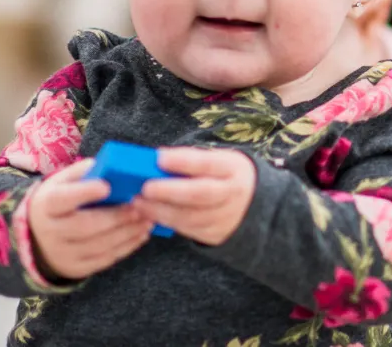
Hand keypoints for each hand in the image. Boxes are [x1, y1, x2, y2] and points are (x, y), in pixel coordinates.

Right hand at [28, 158, 159, 280]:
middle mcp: (51, 232)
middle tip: (140, 207)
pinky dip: (127, 247)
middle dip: (115, 217)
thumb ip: (83, 173)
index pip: (62, 199)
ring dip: (127, 233)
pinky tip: (141, 234)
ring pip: (98, 246)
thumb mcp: (62, 183)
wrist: (41, 238)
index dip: (84, 193)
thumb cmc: (60, 203)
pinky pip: (105, 259)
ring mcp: (63, 253)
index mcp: (47, 205)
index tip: (106, 186)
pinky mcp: (76, 268)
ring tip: (147, 220)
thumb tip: (109, 165)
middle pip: (84, 226)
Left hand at [142, 148, 256, 246]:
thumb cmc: (223, 176)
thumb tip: (155, 160)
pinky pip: (188, 230)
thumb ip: (191, 160)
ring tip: (139, 202)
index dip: (183, 161)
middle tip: (145, 188)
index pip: (208, 164)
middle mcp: (232, 194)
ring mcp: (225, 217)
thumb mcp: (217, 160)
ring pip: (191, 217)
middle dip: (170, 191)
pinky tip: (150, 215)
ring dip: (161, 211)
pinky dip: (167, 222)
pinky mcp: (215, 234)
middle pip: (201, 194)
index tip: (159, 158)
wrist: (252, 203)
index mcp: (233, 169)